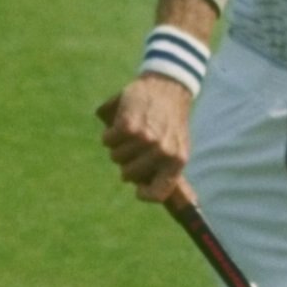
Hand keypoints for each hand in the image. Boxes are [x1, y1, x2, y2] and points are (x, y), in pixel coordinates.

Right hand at [97, 75, 194, 202]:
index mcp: (177, 161)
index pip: (158, 194)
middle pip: (128, 175)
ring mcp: (146, 140)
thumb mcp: (177, 145)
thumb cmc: (168, 120)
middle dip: (126, 162)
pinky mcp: (129, 126)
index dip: (144, 194)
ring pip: (115, 157)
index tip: (138, 188)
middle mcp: (163, 152)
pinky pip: (108, 140)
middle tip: (135, 145)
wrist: (167, 86)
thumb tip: (178, 200)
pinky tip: (120, 123)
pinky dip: (109, 133)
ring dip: (117, 145)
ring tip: (131, 131)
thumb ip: (169, 170)